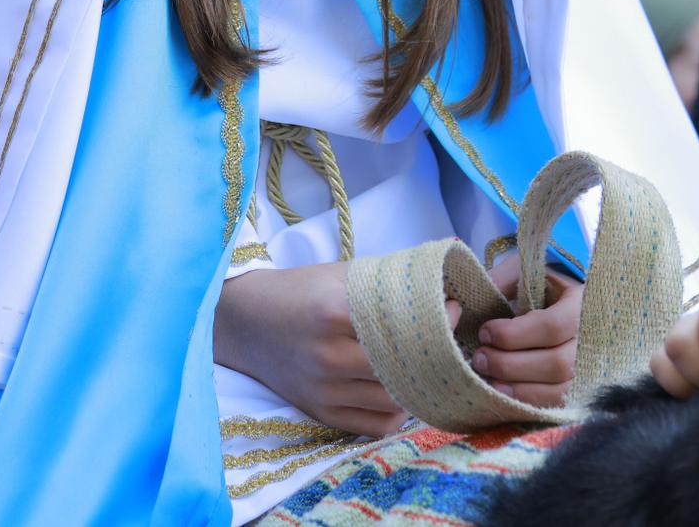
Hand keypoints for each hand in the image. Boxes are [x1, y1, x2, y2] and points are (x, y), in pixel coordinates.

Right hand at [214, 262, 446, 437]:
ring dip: (420, 386)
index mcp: (332, 313)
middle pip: (402, 368)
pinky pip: (375, 425)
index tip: (452, 308)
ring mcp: (323, 390)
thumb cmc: (300, 291)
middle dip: (436, 354)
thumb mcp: (342, 273)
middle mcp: (327, 356)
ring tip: (432, 366)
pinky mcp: (321, 414)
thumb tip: (444, 277)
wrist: (245, 321)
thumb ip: (391, 278)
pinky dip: (397, 412)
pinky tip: (404, 391)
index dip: (436, 318)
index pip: (401, 324)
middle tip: (451, 340)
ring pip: (394, 401)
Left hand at [473, 256, 583, 407]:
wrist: (576, 300)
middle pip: (557, 363)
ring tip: (490, 381)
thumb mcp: (528, 271)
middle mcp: (596, 338)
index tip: (485, 331)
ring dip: (519, 389)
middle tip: (479, 358)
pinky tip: (507, 396)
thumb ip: (502, 281)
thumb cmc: (546, 284)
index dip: (514, 334)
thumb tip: (468, 298)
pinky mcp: (585, 387)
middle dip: (510, 365)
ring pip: (560, 390)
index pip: (552, 326)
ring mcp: (594, 367)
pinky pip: (560, 404)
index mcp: (584, 302)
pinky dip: (531, 403)